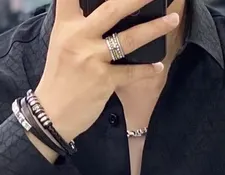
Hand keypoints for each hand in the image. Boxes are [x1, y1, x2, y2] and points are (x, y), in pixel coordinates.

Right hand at [34, 0, 179, 142]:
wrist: (52, 114)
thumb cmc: (59, 78)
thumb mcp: (61, 44)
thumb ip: (78, 25)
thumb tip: (104, 13)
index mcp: (66, 26)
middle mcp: (79, 37)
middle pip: (112, 9)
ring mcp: (92, 59)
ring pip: (129, 39)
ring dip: (154, 28)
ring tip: (172, 20)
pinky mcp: (104, 80)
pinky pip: (132, 71)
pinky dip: (147, 70)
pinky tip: (158, 66)